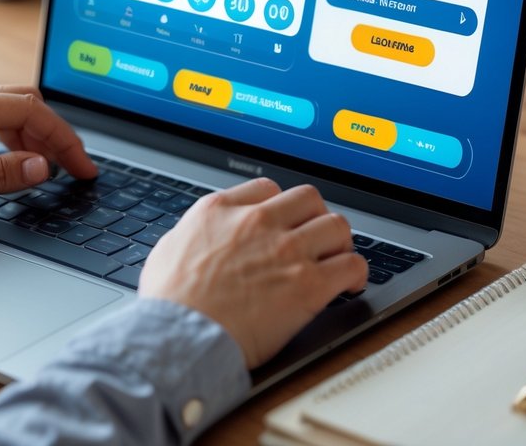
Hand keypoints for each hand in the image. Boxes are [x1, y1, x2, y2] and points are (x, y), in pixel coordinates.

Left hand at [0, 86, 95, 214]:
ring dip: (36, 132)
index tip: (83, 166)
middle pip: (26, 104)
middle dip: (57, 133)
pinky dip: (13, 132)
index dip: (64, 139)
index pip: (32, 112)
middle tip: (77, 165)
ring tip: (52, 164)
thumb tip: (41, 167)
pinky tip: (14, 154)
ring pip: (8, 108)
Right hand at [139, 178, 367, 368]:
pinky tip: (351, 284)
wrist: (180, 336)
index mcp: (222, 210)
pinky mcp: (308, 284)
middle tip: (316, 238)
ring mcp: (286, 251)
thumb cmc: (169, 303)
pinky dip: (356, 273)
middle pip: (309, 199)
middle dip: (315, 217)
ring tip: (338, 259)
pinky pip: (351, 265)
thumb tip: (201, 236)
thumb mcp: (170, 247)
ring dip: (340, 243)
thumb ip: (195, 232)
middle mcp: (258, 222)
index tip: (285, 221)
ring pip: (336, 226)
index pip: (268, 189)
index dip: (281, 206)